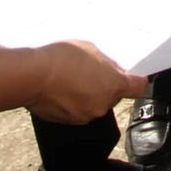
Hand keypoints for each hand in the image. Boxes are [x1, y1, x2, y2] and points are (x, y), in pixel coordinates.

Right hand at [26, 41, 146, 124]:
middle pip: (112, 95)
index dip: (137, 81)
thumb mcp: (90, 49)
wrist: (32, 76)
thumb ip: (106, 63)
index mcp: (114, 86)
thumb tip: (111, 69)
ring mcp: (85, 116)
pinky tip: (61, 87)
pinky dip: (72, 101)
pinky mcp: (68, 121)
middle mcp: (103, 105)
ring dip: (87, 93)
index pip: (138, 88)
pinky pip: (76, 110)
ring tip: (70, 76)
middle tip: (89, 69)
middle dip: (104, 84)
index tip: (135, 77)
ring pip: (93, 103)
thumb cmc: (61, 59)